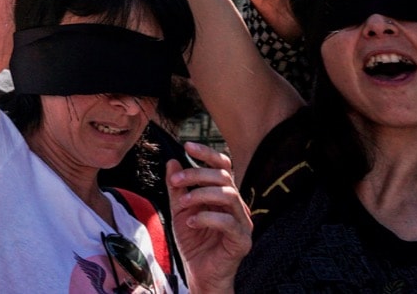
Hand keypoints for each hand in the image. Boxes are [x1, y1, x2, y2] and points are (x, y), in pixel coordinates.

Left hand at [167, 142, 251, 293]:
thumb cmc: (194, 242)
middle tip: (176, 181)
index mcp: (224, 195)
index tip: (186, 145)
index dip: (207, 154)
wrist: (200, 272)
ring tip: (182, 204)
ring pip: (228, 195)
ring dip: (200, 195)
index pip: (222, 166)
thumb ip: (178, 188)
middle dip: (196, 174)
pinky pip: (228, 221)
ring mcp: (243, 222)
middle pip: (223, 177)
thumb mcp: (180, 210)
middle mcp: (237, 205)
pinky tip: (191, 222)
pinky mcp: (243, 240)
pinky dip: (206, 218)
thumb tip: (173, 162)